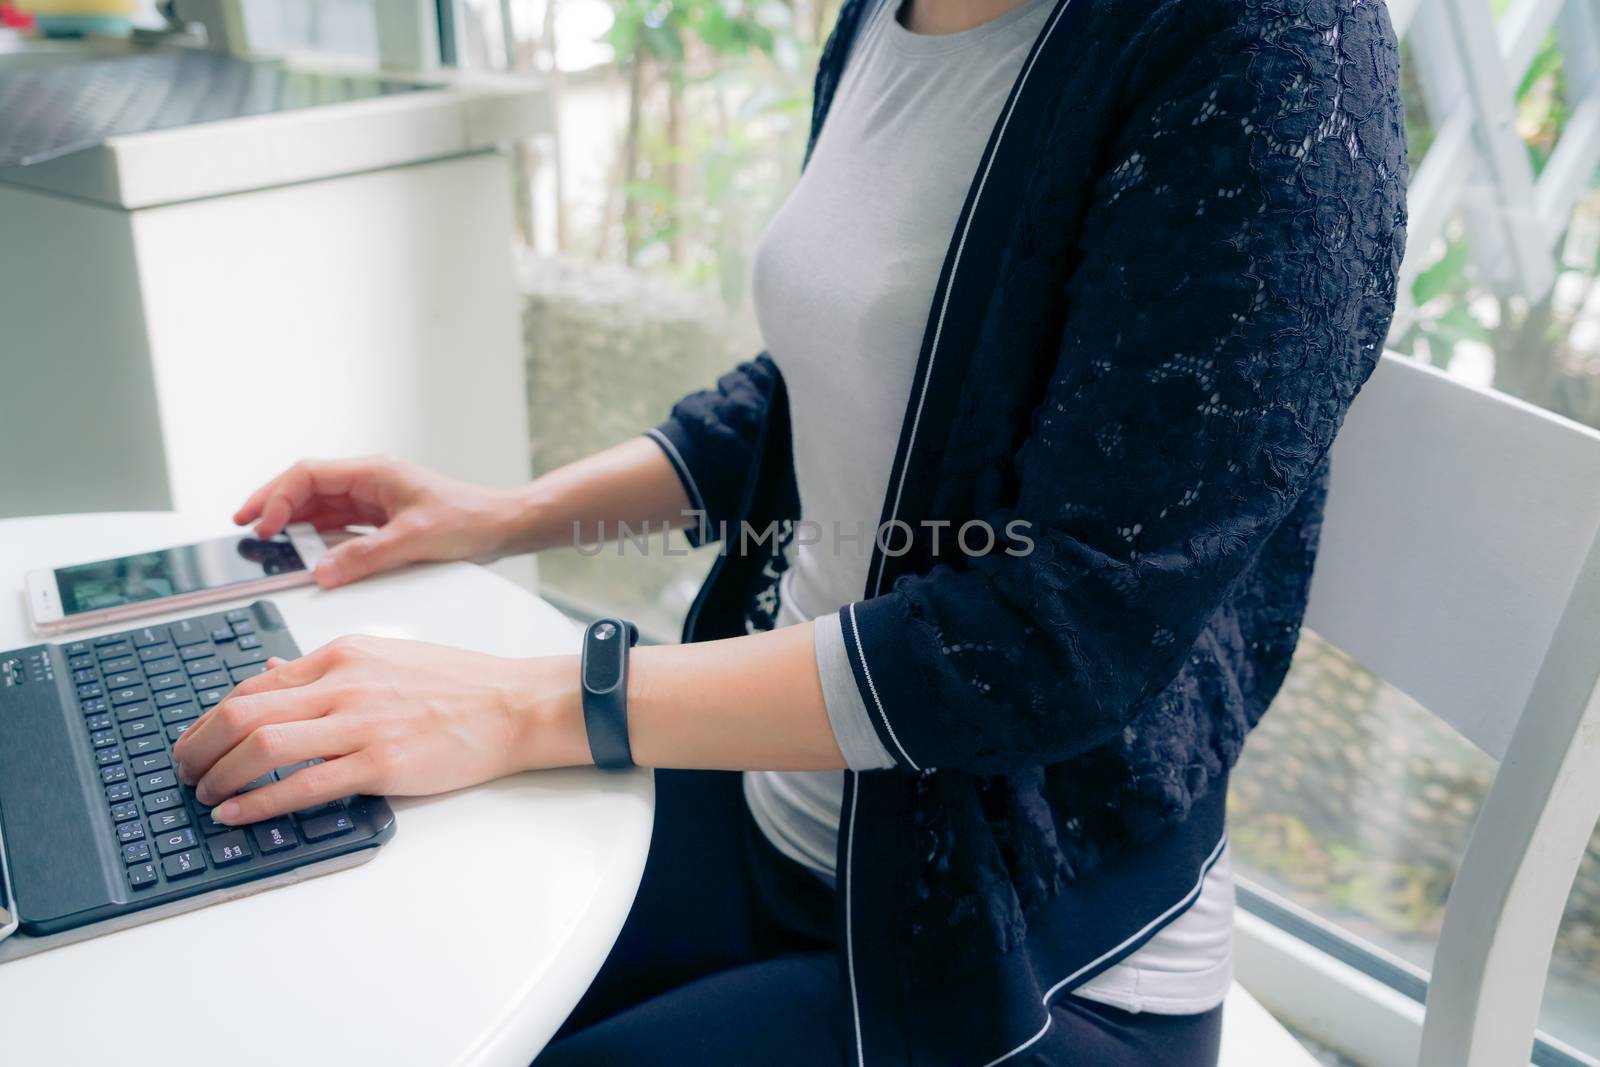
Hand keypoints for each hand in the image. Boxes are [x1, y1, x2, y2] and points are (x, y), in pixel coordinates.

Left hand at [171, 636, 587, 824]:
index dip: (212, 717)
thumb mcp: (385, 657)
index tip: (198, 741)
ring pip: (263, 745)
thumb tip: (273, 670)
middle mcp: (344, 683)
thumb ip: (327, 668)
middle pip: (243, 711)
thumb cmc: (459, 685)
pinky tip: (236, 814)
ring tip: (205, 796)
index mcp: (342, 655)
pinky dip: (258, 803)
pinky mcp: (381, 763)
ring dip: (219, 776)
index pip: (256, 684)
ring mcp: (361, 723)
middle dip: (198, 746)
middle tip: (183, 772)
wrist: (514, 705)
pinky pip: (303, 785)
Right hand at [235, 456, 521, 587]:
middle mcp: (369, 481)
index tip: (260, 524)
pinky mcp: (381, 520)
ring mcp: (374, 500)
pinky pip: (338, 525)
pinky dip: (316, 538)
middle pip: (306, 487)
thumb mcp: (415, 539)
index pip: (309, 476)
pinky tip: (303, 552)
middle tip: (244, 528)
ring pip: (319, 507)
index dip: (277, 497)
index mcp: (374, 471)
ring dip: (293, 524)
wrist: (503, 526)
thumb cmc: (470, 520)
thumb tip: (322, 571)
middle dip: (272, 505)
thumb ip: (366, 556)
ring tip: (265, 544)